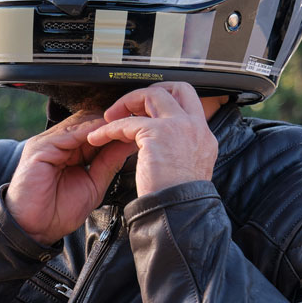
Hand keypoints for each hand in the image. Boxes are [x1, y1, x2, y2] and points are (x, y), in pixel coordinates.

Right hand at [5, 111, 138, 244]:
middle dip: (114, 122)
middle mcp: (58, 143)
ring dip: (104, 124)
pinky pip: (68, 134)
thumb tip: (127, 145)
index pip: (96, 131)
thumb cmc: (58, 212)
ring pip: (80, 123)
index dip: (117, 130)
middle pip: (89, 122)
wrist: (34, 230)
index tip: (141, 129)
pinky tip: (106, 133)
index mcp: (69, 151)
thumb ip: (108, 163)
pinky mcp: (40, 148)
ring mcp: (47, 143)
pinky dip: (88, 131)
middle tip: (138, 122)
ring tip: (126, 125)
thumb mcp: (93, 185)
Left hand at [85, 83, 219, 196]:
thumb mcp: (186, 170)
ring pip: (151, 96)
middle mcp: (195, 127)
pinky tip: (98, 138)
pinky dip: (109, 129)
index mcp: (203, 136)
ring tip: (109, 119)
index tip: (146, 112)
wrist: (180, 214)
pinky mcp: (158, 133)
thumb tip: (161, 147)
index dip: (166, 101)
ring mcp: (179, 126)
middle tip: (129, 108)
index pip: (189, 103)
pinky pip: (127, 122)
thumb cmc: (178, 202)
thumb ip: (178, 151)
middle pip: (176, 88)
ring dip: (126, 104)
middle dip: (149, 93)